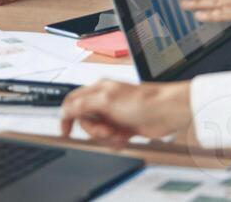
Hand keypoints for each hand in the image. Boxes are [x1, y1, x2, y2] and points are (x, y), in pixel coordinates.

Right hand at [60, 80, 191, 142]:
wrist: (166, 112)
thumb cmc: (143, 101)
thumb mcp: (107, 101)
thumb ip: (82, 105)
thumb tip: (64, 109)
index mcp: (98, 90)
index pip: (73, 101)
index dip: (67, 117)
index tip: (66, 132)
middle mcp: (105, 102)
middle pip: (86, 121)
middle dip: (95, 130)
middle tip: (107, 130)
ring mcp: (114, 115)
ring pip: (98, 132)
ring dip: (108, 137)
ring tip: (120, 133)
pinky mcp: (124, 127)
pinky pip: (111, 138)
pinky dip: (117, 140)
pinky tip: (126, 136)